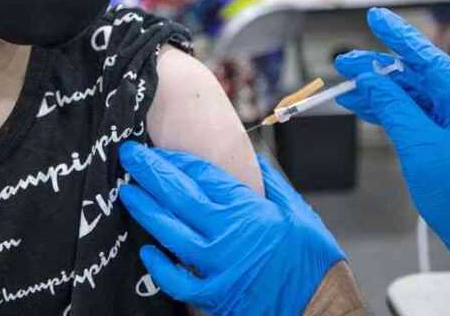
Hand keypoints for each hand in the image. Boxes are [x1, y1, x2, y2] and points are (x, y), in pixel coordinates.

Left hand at [119, 142, 345, 315]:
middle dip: (150, 172)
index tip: (158, 149)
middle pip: (178, 196)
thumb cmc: (313, 263)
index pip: (202, 175)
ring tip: (129, 193)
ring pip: (169, 232)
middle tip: (129, 155)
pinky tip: (147, 250)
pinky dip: (159, 265)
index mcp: (248, 211)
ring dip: (145, 210)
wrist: (320, 310)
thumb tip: (252, 158)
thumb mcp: (298, 213)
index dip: (176, 159)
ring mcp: (216, 267)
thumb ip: (271, 182)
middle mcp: (226, 236)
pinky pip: (176, 280)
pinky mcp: (213, 296)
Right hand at [334, 8, 449, 286]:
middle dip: (380, 71)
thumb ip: (394, 108)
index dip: (401, 37)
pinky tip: (365, 106)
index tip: (376, 17)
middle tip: (344, 64)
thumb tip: (370, 79)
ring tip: (347, 90)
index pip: (433, 61)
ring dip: (381, 92)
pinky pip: (419, 113)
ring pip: (416, 95)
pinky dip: (392, 110)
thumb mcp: (419, 149)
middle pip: (420, 76)